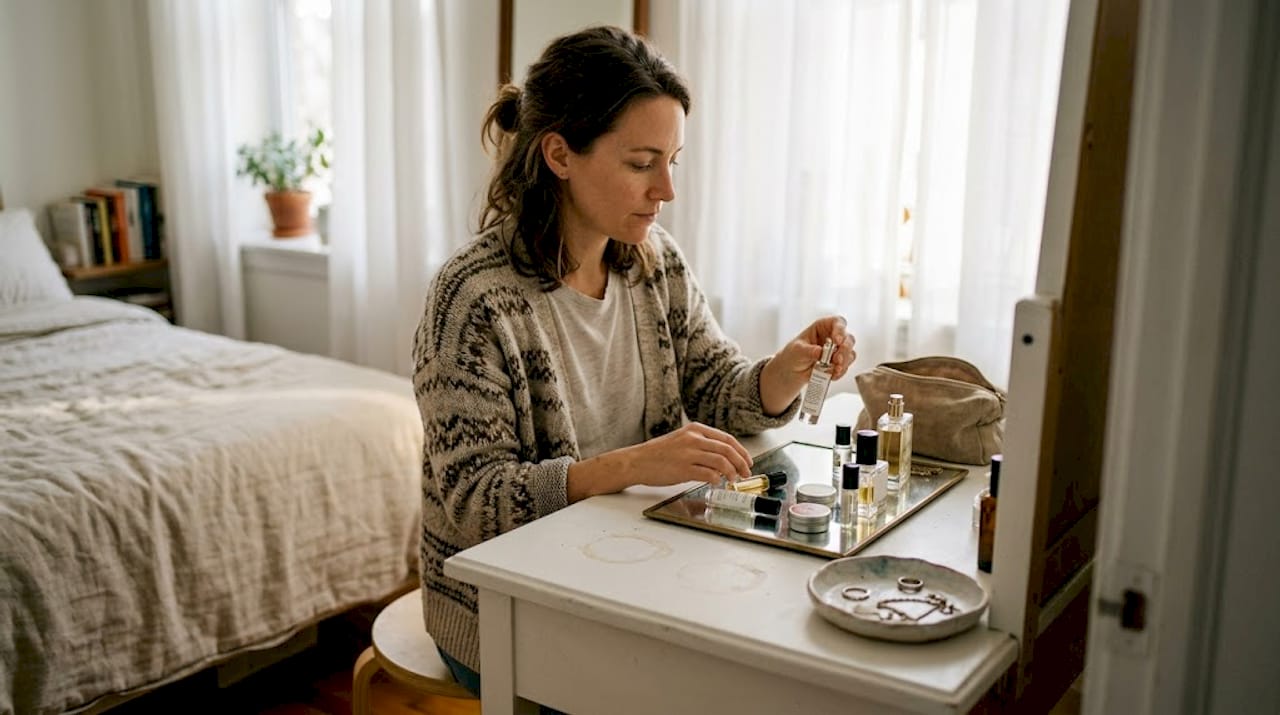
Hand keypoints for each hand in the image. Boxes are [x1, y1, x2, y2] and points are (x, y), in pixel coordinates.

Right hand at [566, 423, 751, 501]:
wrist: (636, 461)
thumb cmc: (658, 454)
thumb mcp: (681, 440)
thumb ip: (700, 444)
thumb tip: (722, 457)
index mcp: (695, 429)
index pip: (726, 439)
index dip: (741, 451)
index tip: (747, 461)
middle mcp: (694, 438)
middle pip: (728, 450)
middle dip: (741, 463)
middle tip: (746, 473)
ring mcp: (689, 453)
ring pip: (721, 462)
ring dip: (732, 473)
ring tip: (733, 480)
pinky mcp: (683, 469)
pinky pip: (709, 474)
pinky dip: (718, 480)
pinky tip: (718, 483)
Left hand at [759, 316, 856, 414]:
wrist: (792, 371)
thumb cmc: (794, 354)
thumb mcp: (798, 350)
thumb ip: (809, 350)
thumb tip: (820, 352)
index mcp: (822, 327)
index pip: (837, 322)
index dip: (840, 330)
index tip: (837, 341)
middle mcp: (833, 336)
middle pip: (848, 338)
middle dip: (845, 350)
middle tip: (836, 359)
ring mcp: (837, 350)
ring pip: (850, 352)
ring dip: (844, 362)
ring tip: (835, 370)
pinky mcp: (839, 363)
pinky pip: (846, 365)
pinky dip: (841, 371)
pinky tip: (833, 375)